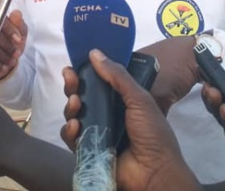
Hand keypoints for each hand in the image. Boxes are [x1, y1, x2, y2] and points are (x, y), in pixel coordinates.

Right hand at [0, 7, 25, 80]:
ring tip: (11, 61)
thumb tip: (17, 14)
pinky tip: (3, 67)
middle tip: (16, 53)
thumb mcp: (18, 30)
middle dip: (5, 45)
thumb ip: (18, 22)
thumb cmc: (11, 38)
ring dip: (0, 56)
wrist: (3, 54)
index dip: (9, 30)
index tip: (19, 40)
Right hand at [61, 51, 201, 190]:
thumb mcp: (139, 99)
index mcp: (120, 100)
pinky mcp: (88, 150)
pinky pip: (72, 138)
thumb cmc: (152, 132)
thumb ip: (117, 76)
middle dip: (73, 87)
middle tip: (70, 80)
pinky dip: (69, 131)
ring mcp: (96, 132)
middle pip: (81, 97)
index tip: (74, 65)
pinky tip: (75, 127)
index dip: (85, 74)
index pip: (97, 83)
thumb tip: (94, 53)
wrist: (154, 171)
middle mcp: (106, 114)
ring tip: (76, 104)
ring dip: (71, 107)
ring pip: (74, 115)